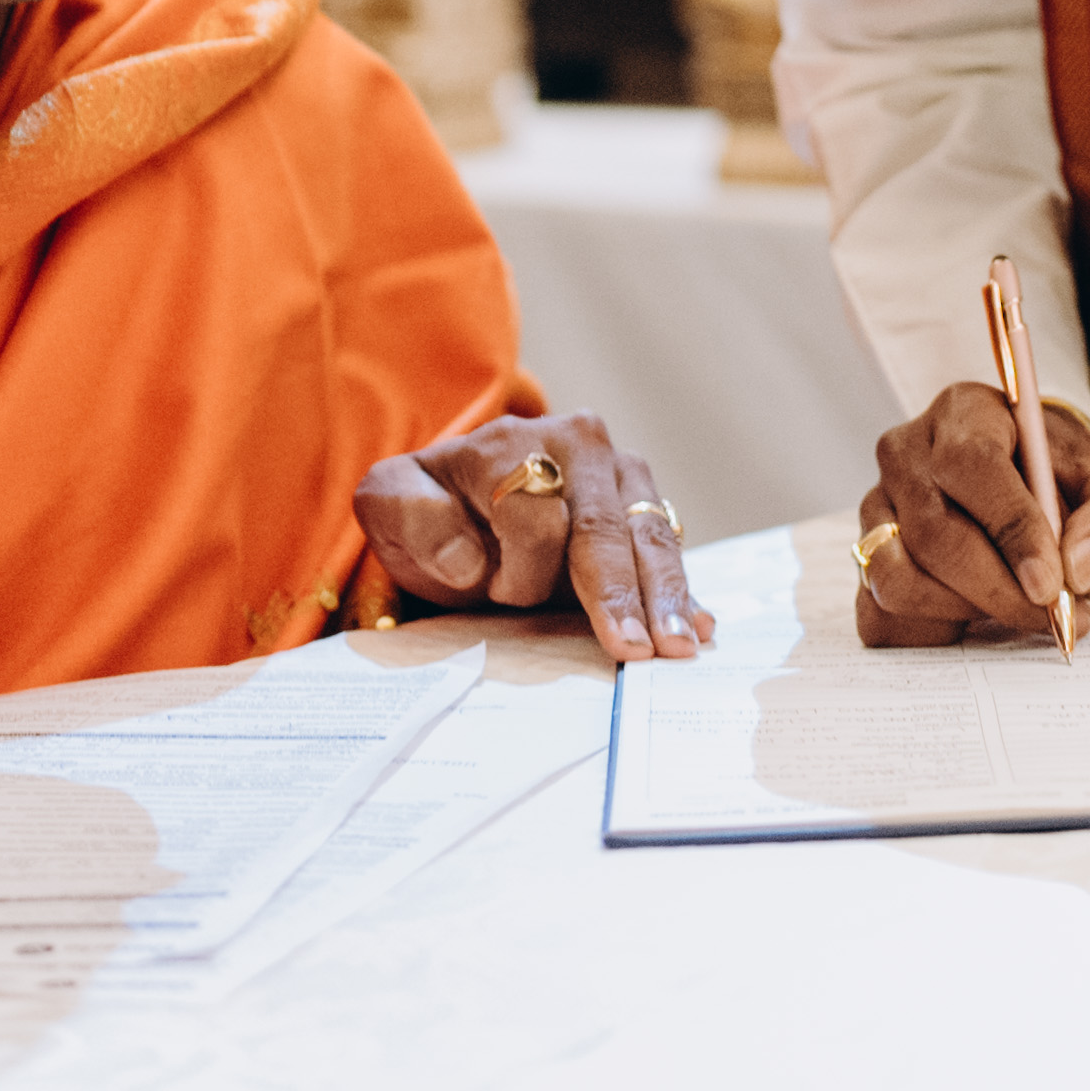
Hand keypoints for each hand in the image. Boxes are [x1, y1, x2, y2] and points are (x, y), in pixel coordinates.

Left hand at [356, 409, 705, 657]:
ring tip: (678, 642)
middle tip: (637, 648)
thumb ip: (412, 517)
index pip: (536, 516)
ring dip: (664, 591)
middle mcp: (579, 443)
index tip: (498, 599)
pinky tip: (698, 623)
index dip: (521, 569)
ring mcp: (620, 471)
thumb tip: (466, 559)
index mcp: (512, 442)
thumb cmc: (427, 509)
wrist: (459, 497)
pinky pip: (667, 545)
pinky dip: (681, 588)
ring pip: (649, 534)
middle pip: (606, 524)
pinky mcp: (644, 503)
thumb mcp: (390, 503)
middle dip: (621, 590)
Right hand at [854, 385, 1089, 643]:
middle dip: (999, 590)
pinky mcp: (866, 561)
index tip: (1052, 584)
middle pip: (934, 533)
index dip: (1012, 529)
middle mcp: (906, 454)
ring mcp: (877, 509)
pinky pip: (878, 616)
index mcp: (964, 413)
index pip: (973, 465)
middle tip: (1053, 617)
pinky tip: (974, 621)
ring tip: (1015, 609)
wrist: (1035, 492)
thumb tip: (1079, 568)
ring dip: (964, 612)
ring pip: (897, 579)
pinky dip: (930, 634)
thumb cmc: (1068, 481)